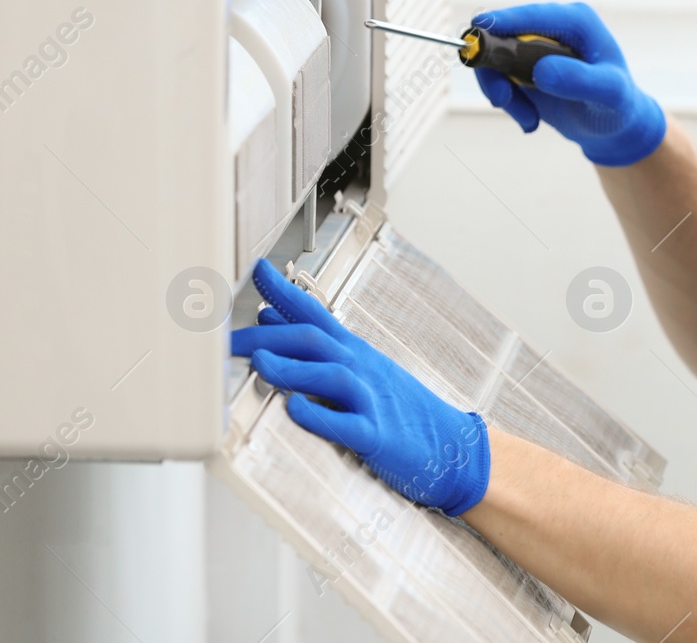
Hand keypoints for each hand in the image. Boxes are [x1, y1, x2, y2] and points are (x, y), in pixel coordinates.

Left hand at [230, 259, 490, 515]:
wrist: (452, 445)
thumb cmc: (400, 410)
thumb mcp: (359, 369)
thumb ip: (314, 349)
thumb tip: (270, 322)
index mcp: (355, 354)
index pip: (316, 314)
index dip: (286, 292)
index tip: (257, 271)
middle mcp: (362, 369)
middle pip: (314, 341)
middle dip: (267, 338)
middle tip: (226, 340)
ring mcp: (372, 401)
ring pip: (331, 376)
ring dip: (293, 368)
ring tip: (260, 363)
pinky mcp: (378, 437)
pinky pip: (348, 425)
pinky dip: (321, 416)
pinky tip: (296, 410)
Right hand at [470, 1, 666, 166]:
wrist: (612, 127)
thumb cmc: (618, 106)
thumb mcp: (609, 94)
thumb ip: (581, 81)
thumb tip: (542, 70)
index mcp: (577, 21)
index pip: (535, 16)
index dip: (506, 21)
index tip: (478, 29)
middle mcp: (552, 28)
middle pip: (504, 35)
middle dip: (497, 70)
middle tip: (502, 101)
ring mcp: (534, 46)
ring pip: (494, 60)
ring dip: (505, 95)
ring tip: (529, 120)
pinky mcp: (522, 66)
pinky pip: (498, 79)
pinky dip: (509, 103)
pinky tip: (531, 120)